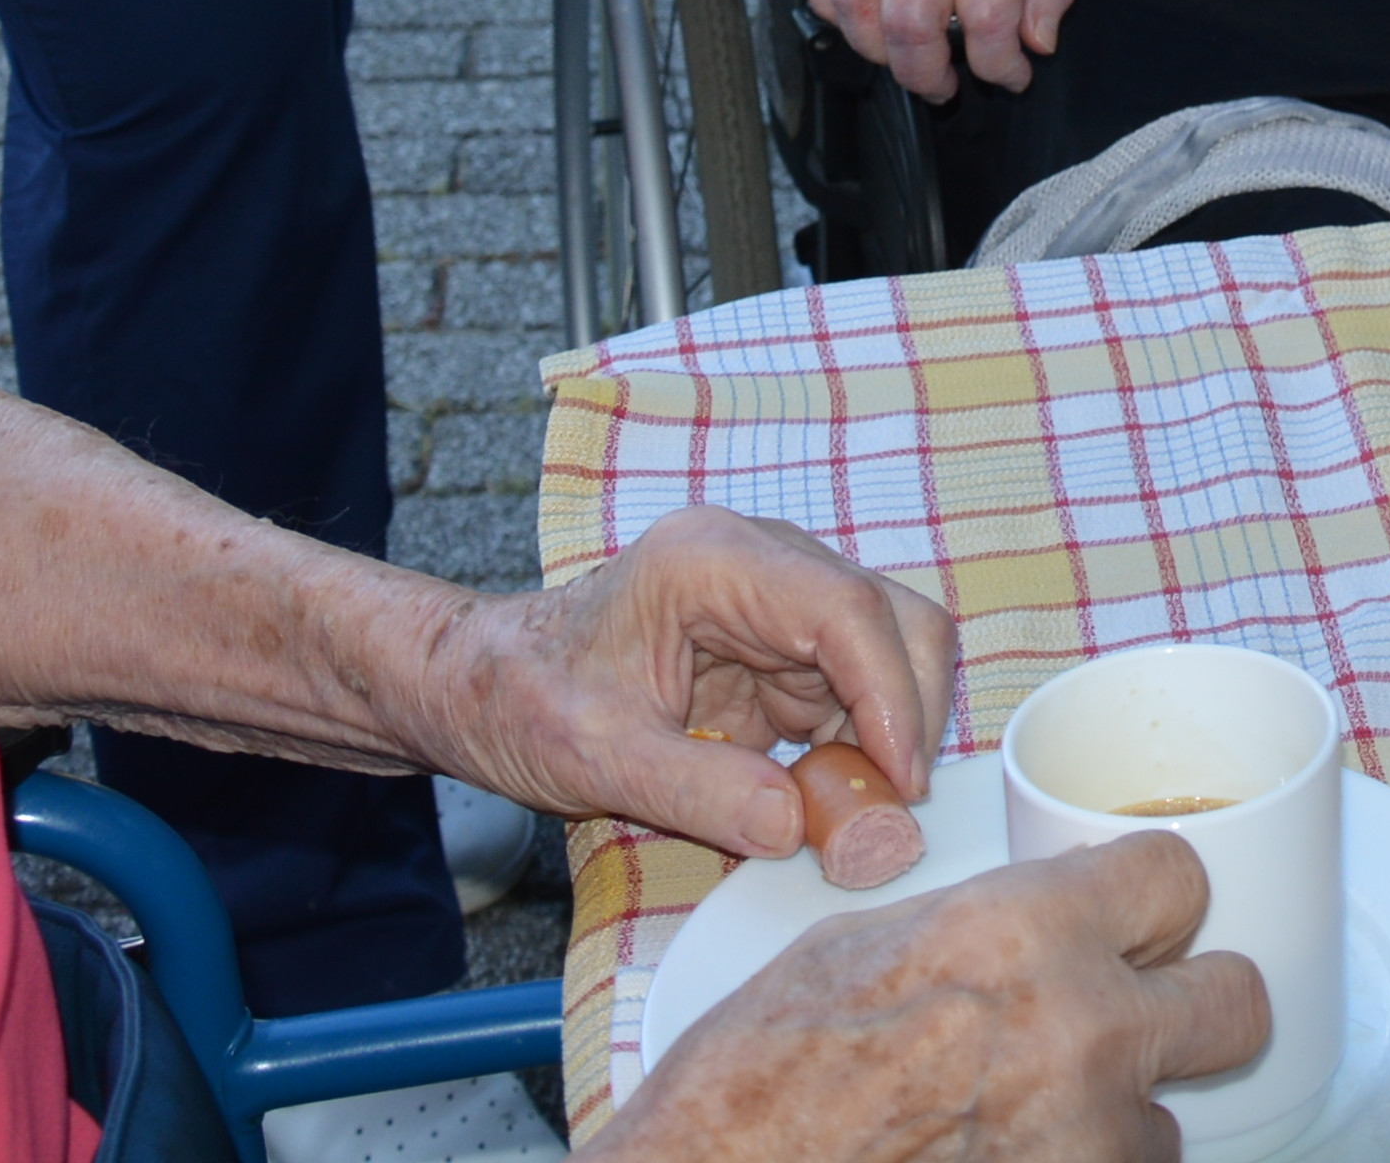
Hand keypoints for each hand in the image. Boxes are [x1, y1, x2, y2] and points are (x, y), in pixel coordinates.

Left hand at [412, 505, 956, 859]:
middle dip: (907, 714)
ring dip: (887, 737)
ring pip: (888, 656)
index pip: (845, 608)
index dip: (891, 695)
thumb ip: (697, 792)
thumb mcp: (596, 758)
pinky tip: (826, 801)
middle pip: (890, 620)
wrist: (482, 686)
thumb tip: (796, 827)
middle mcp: (761, 565)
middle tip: (889, 809)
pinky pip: (852, 694)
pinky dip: (858, 749)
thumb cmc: (521, 700)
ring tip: (851, 815)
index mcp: (713, 562)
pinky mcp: (779, 651)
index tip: (901, 781)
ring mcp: (777, 605)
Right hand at [604, 828, 1266, 1162]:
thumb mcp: (866, 946)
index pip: (1182, 876)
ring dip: (1115, 1123)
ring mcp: (1084, 1137)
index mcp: (1025, 930)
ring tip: (1022, 1121)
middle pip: (1238, 1001)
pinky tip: (1005, 1158)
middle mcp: (1080, 1027)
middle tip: (1137, 1022)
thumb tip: (1051, 922)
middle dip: (1194, 1007)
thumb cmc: (756, 1075)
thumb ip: (988, 926)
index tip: (1138, 923)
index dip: (1156, 902)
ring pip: (1168, 1123)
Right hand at [803, 0, 1080, 101]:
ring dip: (878, 50)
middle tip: (945, 82)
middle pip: (910, 25)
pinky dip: (834, 9)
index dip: (998, 68)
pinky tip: (865, 17)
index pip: (986, 22)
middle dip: (927, 75)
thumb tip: (1036, 44)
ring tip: (906, 54)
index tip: (1009, 75)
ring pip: (856, 8)